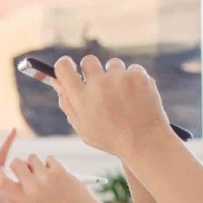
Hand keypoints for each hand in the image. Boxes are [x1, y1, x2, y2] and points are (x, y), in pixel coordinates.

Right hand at [0, 155, 107, 202]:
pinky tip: (54, 176)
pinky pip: (47, 158)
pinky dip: (50, 164)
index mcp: (24, 200)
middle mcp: (34, 188)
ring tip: (41, 176)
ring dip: (34, 164)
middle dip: (18, 165)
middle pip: (16, 163)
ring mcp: (47, 178)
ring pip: (32, 158)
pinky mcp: (59, 170)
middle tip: (26, 173)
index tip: (0, 171)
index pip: (2, 182)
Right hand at [47, 56, 173, 156]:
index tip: (70, 68)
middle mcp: (98, 84)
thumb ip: (68, 104)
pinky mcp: (137, 75)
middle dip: (92, 70)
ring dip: (116, 76)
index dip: (65, 65)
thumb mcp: (83, 128)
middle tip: (101, 86)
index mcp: (81, 98)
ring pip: (112, 65)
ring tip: (123, 98)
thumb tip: (58, 82)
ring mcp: (119, 78)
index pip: (63, 67)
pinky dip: (134, 80)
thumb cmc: (111, 138)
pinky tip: (137, 97)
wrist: (145, 141)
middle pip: (88, 61)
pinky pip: (131, 69)